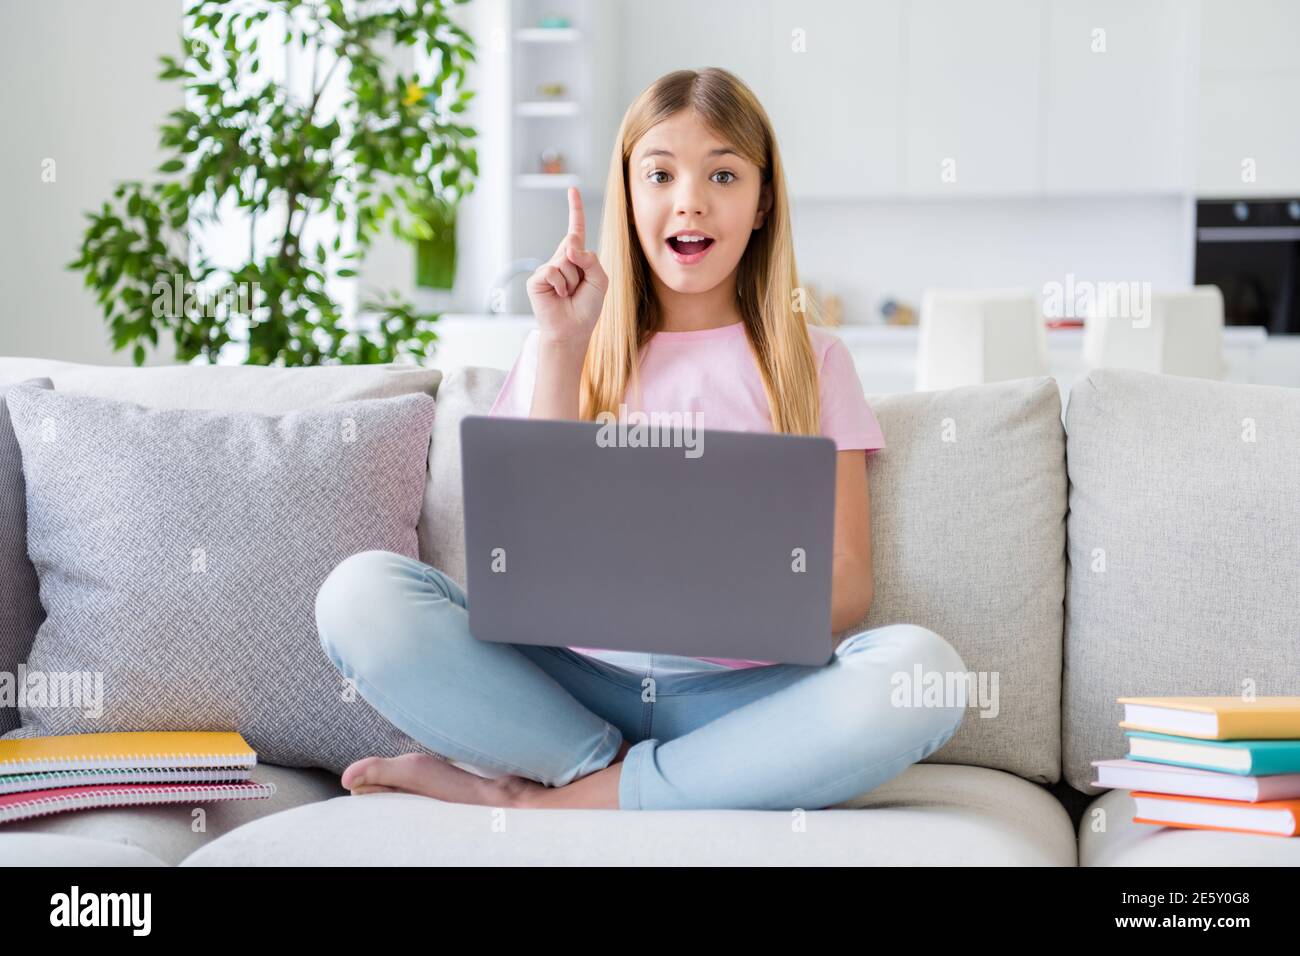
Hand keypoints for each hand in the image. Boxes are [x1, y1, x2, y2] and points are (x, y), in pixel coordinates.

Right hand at [526, 186, 608, 347]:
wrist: (573, 330)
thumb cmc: (587, 307)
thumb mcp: (600, 280)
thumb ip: (591, 260)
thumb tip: (569, 247)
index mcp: (576, 258)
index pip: (576, 229)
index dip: (575, 209)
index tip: (572, 189)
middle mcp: (560, 259)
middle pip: (575, 245)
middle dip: (582, 266)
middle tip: (579, 288)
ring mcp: (547, 268)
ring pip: (566, 261)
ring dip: (573, 281)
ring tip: (570, 295)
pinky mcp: (536, 279)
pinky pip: (553, 271)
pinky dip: (562, 285)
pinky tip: (559, 297)